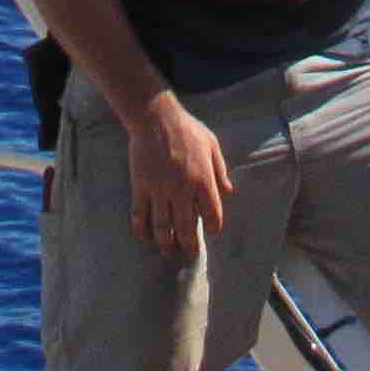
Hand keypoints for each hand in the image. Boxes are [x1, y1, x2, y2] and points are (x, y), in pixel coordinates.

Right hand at [124, 92, 232, 257]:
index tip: (212, 232)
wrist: (154, 117)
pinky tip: (145, 238)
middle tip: (189, 254)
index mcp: (202, 179)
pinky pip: (140, 214)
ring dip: (166, 243)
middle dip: (188, 244)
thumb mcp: (211, 145)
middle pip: (186, 226)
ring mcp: (159, 189)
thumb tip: (229, 192)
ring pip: (162, 226)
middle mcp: (181, 189)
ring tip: (169, 253)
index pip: (212, 214)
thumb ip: (220, 171)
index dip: (213, 227)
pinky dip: (142, 229)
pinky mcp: (140, 186)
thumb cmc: (186, 129)